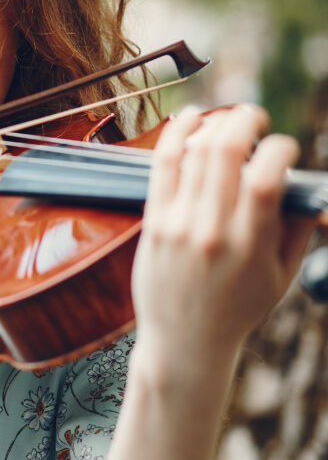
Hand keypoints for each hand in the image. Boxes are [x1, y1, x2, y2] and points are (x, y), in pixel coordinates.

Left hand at [132, 104, 314, 368]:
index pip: (267, 177)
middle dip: (245, 121)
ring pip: (193, 153)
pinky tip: (189, 118)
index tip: (284, 149)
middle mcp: (211, 230)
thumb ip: (296, 229)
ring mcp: (178, 225)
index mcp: (251, 244)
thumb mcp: (281, 276)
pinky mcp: (153, 223)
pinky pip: (162, 167)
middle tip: (255, 118)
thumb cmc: (239, 310)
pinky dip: (176, 134)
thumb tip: (306, 188)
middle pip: (225, 153)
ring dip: (214, 124)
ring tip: (228, 120)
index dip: (281, 149)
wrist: (184, 342)